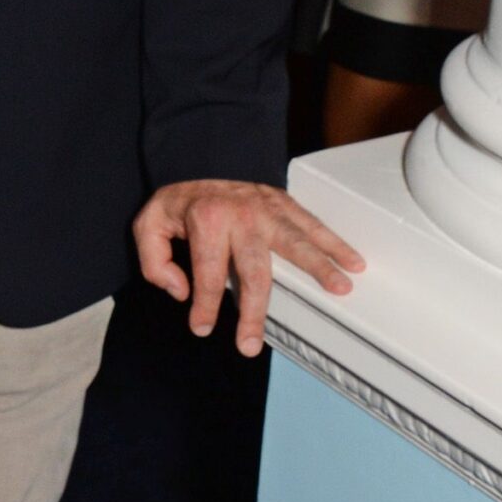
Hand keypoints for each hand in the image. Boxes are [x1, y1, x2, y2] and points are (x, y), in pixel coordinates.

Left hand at [134, 179, 365, 358]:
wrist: (202, 157)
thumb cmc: (180, 199)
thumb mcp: (149, 223)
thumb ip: (155, 261)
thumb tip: (183, 291)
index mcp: (206, 220)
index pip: (207, 274)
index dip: (204, 306)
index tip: (202, 328)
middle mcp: (241, 216)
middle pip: (254, 272)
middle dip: (253, 313)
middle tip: (250, 345)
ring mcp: (267, 209)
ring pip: (296, 244)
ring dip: (320, 267)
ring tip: (341, 289)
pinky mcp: (284, 204)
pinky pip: (312, 225)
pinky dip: (334, 243)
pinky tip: (352, 262)